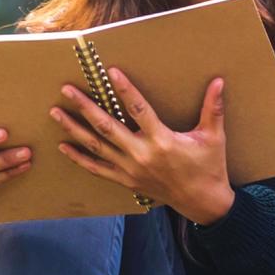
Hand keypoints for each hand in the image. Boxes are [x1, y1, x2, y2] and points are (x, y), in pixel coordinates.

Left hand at [52, 72, 234, 224]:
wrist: (203, 203)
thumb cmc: (209, 167)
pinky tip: (63, 145)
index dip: (124, 89)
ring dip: (74, 129)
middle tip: (67, 90)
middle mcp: (141, 154)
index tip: (110, 72)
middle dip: (84, 107)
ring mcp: (130, 170)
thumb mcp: (213, 137)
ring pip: (96, 146)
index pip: (138, 109)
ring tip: (56, 112)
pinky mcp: (126, 181)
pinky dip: (79, 158)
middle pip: (106, 127)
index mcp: (162, 141)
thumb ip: (212, 108)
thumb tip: (219, 81)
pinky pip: (97, 169)